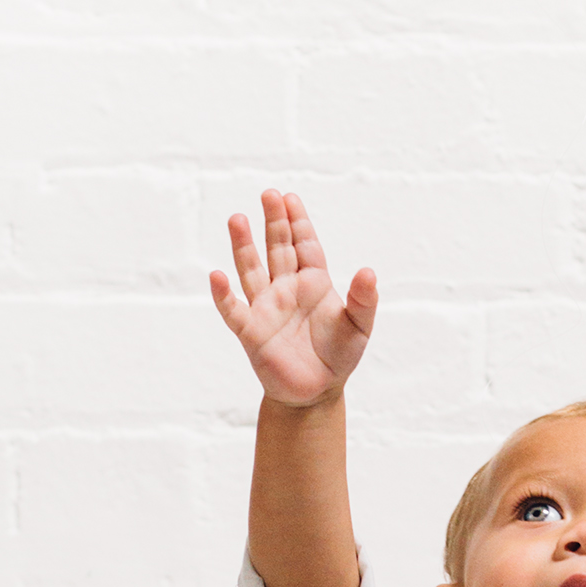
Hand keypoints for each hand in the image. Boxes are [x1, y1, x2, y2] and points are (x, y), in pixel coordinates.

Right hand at [210, 188, 376, 407]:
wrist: (316, 392)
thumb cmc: (338, 356)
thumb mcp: (359, 327)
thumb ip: (363, 300)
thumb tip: (368, 271)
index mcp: (313, 283)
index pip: (304, 245)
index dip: (298, 222)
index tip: (290, 198)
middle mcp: (286, 289)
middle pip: (277, 248)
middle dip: (274, 222)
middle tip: (268, 194)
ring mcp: (266, 307)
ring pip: (252, 270)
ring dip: (244, 246)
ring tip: (237, 218)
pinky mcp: (251, 332)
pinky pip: (234, 310)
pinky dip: (223, 295)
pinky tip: (216, 276)